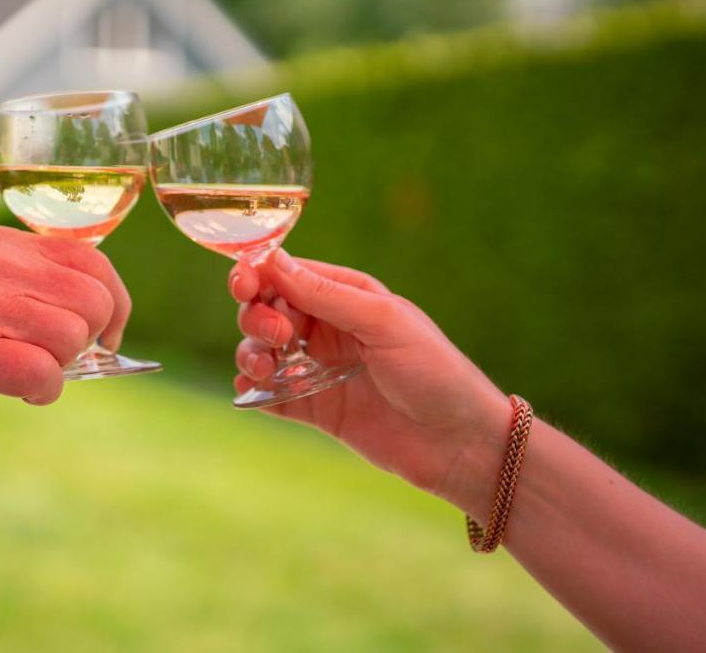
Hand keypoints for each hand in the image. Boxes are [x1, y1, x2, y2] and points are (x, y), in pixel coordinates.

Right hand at [0, 226, 130, 425]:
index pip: (91, 259)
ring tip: (23, 376)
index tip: (106, 334)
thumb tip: (95, 326)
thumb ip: (23, 291)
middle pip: (92, 300)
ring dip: (60, 368)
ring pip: (72, 335)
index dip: (112, 302)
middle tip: (56, 361)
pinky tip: (21, 393)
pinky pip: (41, 371)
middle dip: (90, 340)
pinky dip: (43, 391)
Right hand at [230, 250, 510, 516]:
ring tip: (263, 369)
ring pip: (263, 351)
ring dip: (251, 353)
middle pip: (268, 310)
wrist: (461, 445)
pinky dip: (254, 390)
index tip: (244, 286)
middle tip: (277, 337)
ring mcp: (320, 369)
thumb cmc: (436, 372)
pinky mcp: (317, 409)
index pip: (287, 274)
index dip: (258, 275)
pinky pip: (271, 394)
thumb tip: (272, 259)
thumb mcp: (383, 322)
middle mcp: (329, 328)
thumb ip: (325, 294)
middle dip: (257, 317)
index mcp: (347, 296)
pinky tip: (252, 391)